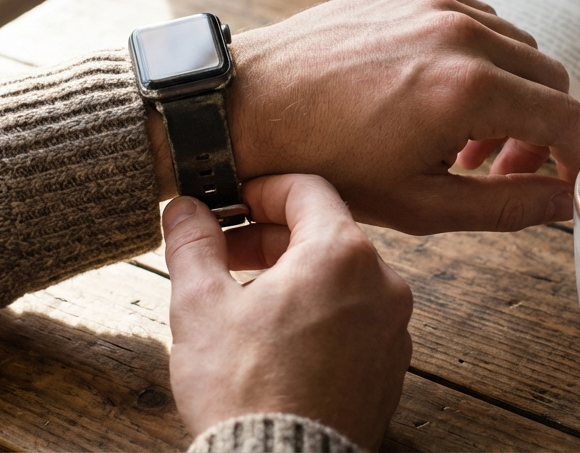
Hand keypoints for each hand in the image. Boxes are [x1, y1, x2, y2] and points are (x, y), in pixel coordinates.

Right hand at [164, 175, 411, 450]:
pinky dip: (321, 316)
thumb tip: (186, 209)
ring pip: (342, 280)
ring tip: (247, 306)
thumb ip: (194, 244)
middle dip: (270, 239)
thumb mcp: (201, 305)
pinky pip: (356, 321)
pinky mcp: (391, 368)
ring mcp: (393, 329)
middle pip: (325, 234)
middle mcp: (383, 284)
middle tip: (225, 257)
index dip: (259, 190)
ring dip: (295, 279)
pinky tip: (279, 344)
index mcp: (342, 253)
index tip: (229, 206)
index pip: (306, 189)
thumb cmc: (243, 390)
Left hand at [226, 0, 579, 234]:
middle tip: (503, 170)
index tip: (568, 182)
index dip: (578, 156)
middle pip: (548, 75)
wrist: (245, 108)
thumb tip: (562, 202)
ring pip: (514, 43)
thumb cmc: (322, 164)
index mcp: (469, 88)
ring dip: (511, 91)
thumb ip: (505, 205)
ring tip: (463, 141)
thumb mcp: (420, 204)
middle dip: (541, 127)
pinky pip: (474, 18)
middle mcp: (460, 32)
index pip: (564, 116)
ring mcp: (433, 2)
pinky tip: (437, 97)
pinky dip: (477, 56)